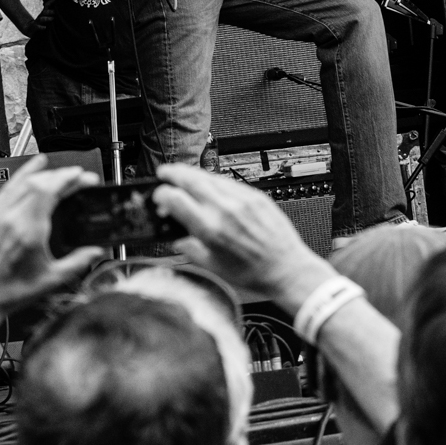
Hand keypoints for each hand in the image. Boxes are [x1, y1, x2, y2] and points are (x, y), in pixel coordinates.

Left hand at [0, 155, 102, 332]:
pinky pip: (5, 190)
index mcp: (29, 231)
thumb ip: (78, 262)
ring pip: (20, 182)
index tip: (82, 177)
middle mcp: (11, 219)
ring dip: (42, 172)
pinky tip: (28, 171)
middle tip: (77, 177)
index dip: (69, 178)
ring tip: (57, 168)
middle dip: (61, 174)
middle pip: (38, 182)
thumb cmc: (9, 292)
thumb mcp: (51, 279)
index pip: (50, 190)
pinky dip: (19, 176)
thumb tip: (96, 251)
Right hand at [24, 0, 54, 36]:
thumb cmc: (40, 24)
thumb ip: (52, 15)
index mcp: (43, 14)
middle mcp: (40, 17)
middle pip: (44, 13)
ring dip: (46, 18)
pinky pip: (37, 27)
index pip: (46, 6)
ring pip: (40, 19)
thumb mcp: (46, 19)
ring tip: (52, 18)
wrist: (29, 30)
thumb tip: (62, 9)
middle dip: (49, 11)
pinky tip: (44, 27)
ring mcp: (36, 23)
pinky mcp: (34, 28)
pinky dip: (41, 27)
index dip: (50, 2)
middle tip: (55, 12)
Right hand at [154, 164, 333, 310]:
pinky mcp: (256, 196)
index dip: (162, 195)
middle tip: (165, 172)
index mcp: (211, 230)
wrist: (286, 268)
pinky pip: (229, 181)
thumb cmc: (253, 272)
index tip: (159, 196)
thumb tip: (176, 238)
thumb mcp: (213, 267)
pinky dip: (215, 180)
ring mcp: (242, 200)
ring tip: (184, 175)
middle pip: (192, 179)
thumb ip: (190, 250)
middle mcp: (226, 211)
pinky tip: (210, 184)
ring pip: (211, 176)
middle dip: (173, 173)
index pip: (177, 199)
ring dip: (193, 173)